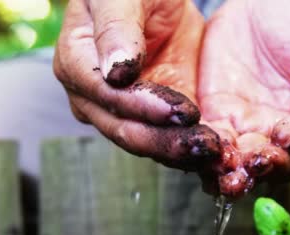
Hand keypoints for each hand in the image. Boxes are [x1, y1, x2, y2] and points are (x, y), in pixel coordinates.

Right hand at [54, 0, 220, 169]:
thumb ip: (115, 28)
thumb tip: (115, 73)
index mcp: (76, 63)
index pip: (105, 94)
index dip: (141, 105)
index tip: (180, 110)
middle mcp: (92, 96)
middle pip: (122, 129)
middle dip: (164, 140)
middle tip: (203, 144)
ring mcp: (120, 111)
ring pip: (145, 142)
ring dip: (179, 150)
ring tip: (213, 150)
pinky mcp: (150, 117)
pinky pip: (166, 138)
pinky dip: (188, 147)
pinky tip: (214, 151)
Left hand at [197, 0, 289, 196]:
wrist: (265, 4)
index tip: (287, 134)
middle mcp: (285, 131)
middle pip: (279, 160)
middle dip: (266, 166)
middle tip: (252, 165)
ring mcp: (250, 127)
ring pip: (243, 160)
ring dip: (233, 172)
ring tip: (224, 175)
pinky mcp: (220, 118)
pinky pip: (212, 141)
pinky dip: (206, 154)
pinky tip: (198, 156)